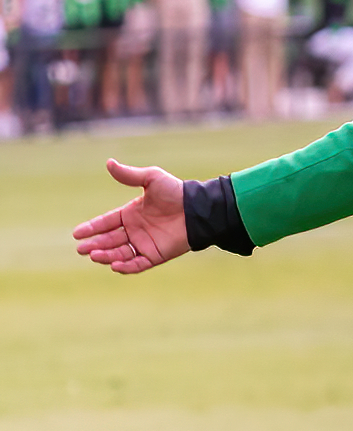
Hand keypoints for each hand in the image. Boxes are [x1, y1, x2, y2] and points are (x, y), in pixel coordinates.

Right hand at [73, 159, 189, 273]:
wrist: (197, 209)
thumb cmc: (176, 192)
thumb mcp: (152, 179)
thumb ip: (130, 175)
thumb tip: (109, 163)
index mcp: (131, 213)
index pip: (106, 222)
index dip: (92, 228)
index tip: (76, 233)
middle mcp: (136, 230)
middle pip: (109, 240)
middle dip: (95, 244)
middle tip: (81, 249)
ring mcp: (145, 243)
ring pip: (120, 253)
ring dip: (106, 255)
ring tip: (93, 255)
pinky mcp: (156, 255)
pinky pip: (138, 264)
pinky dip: (126, 266)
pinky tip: (114, 265)